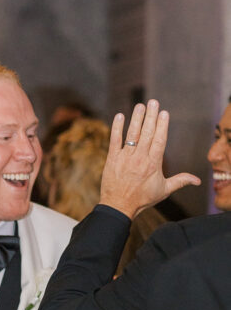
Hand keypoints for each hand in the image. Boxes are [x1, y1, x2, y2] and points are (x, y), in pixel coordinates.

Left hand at [99, 100, 200, 218]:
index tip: (164, 113)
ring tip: (140, 105)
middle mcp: (140, 159)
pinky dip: (116, 128)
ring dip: (136, 119)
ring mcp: (125, 158)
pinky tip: (120, 116)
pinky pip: (114, 141)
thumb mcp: (163, 190)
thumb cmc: (142, 199)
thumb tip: (197, 180)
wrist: (118, 207)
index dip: (162, 126)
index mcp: (153, 164)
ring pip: (132, 135)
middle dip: (150, 117)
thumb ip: (180, 181)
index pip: (159, 140)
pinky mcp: (112, 160)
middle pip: (147, 133)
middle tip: (153, 102)